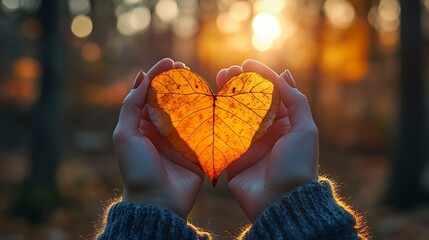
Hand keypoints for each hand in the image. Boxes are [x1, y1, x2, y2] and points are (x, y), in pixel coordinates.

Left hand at [112, 58, 203, 217]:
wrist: (157, 201)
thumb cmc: (137, 168)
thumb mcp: (125, 135)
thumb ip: (130, 106)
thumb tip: (141, 77)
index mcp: (143, 124)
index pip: (150, 93)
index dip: (158, 75)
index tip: (170, 61)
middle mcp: (162, 129)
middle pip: (171, 99)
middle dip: (178, 81)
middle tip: (186, 68)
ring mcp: (181, 139)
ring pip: (189, 110)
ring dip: (195, 94)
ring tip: (200, 80)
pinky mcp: (197, 150)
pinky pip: (205, 129)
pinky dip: (209, 115)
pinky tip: (215, 102)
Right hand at [216, 60, 318, 221]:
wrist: (281, 201)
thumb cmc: (297, 165)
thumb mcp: (305, 130)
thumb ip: (296, 102)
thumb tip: (284, 75)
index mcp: (284, 124)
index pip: (271, 94)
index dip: (260, 77)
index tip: (246, 63)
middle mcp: (265, 131)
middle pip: (250, 101)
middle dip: (239, 84)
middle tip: (228, 71)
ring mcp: (247, 143)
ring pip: (234, 114)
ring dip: (226, 95)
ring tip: (218, 79)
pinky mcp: (232, 156)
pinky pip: (221, 134)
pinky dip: (214, 118)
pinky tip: (207, 103)